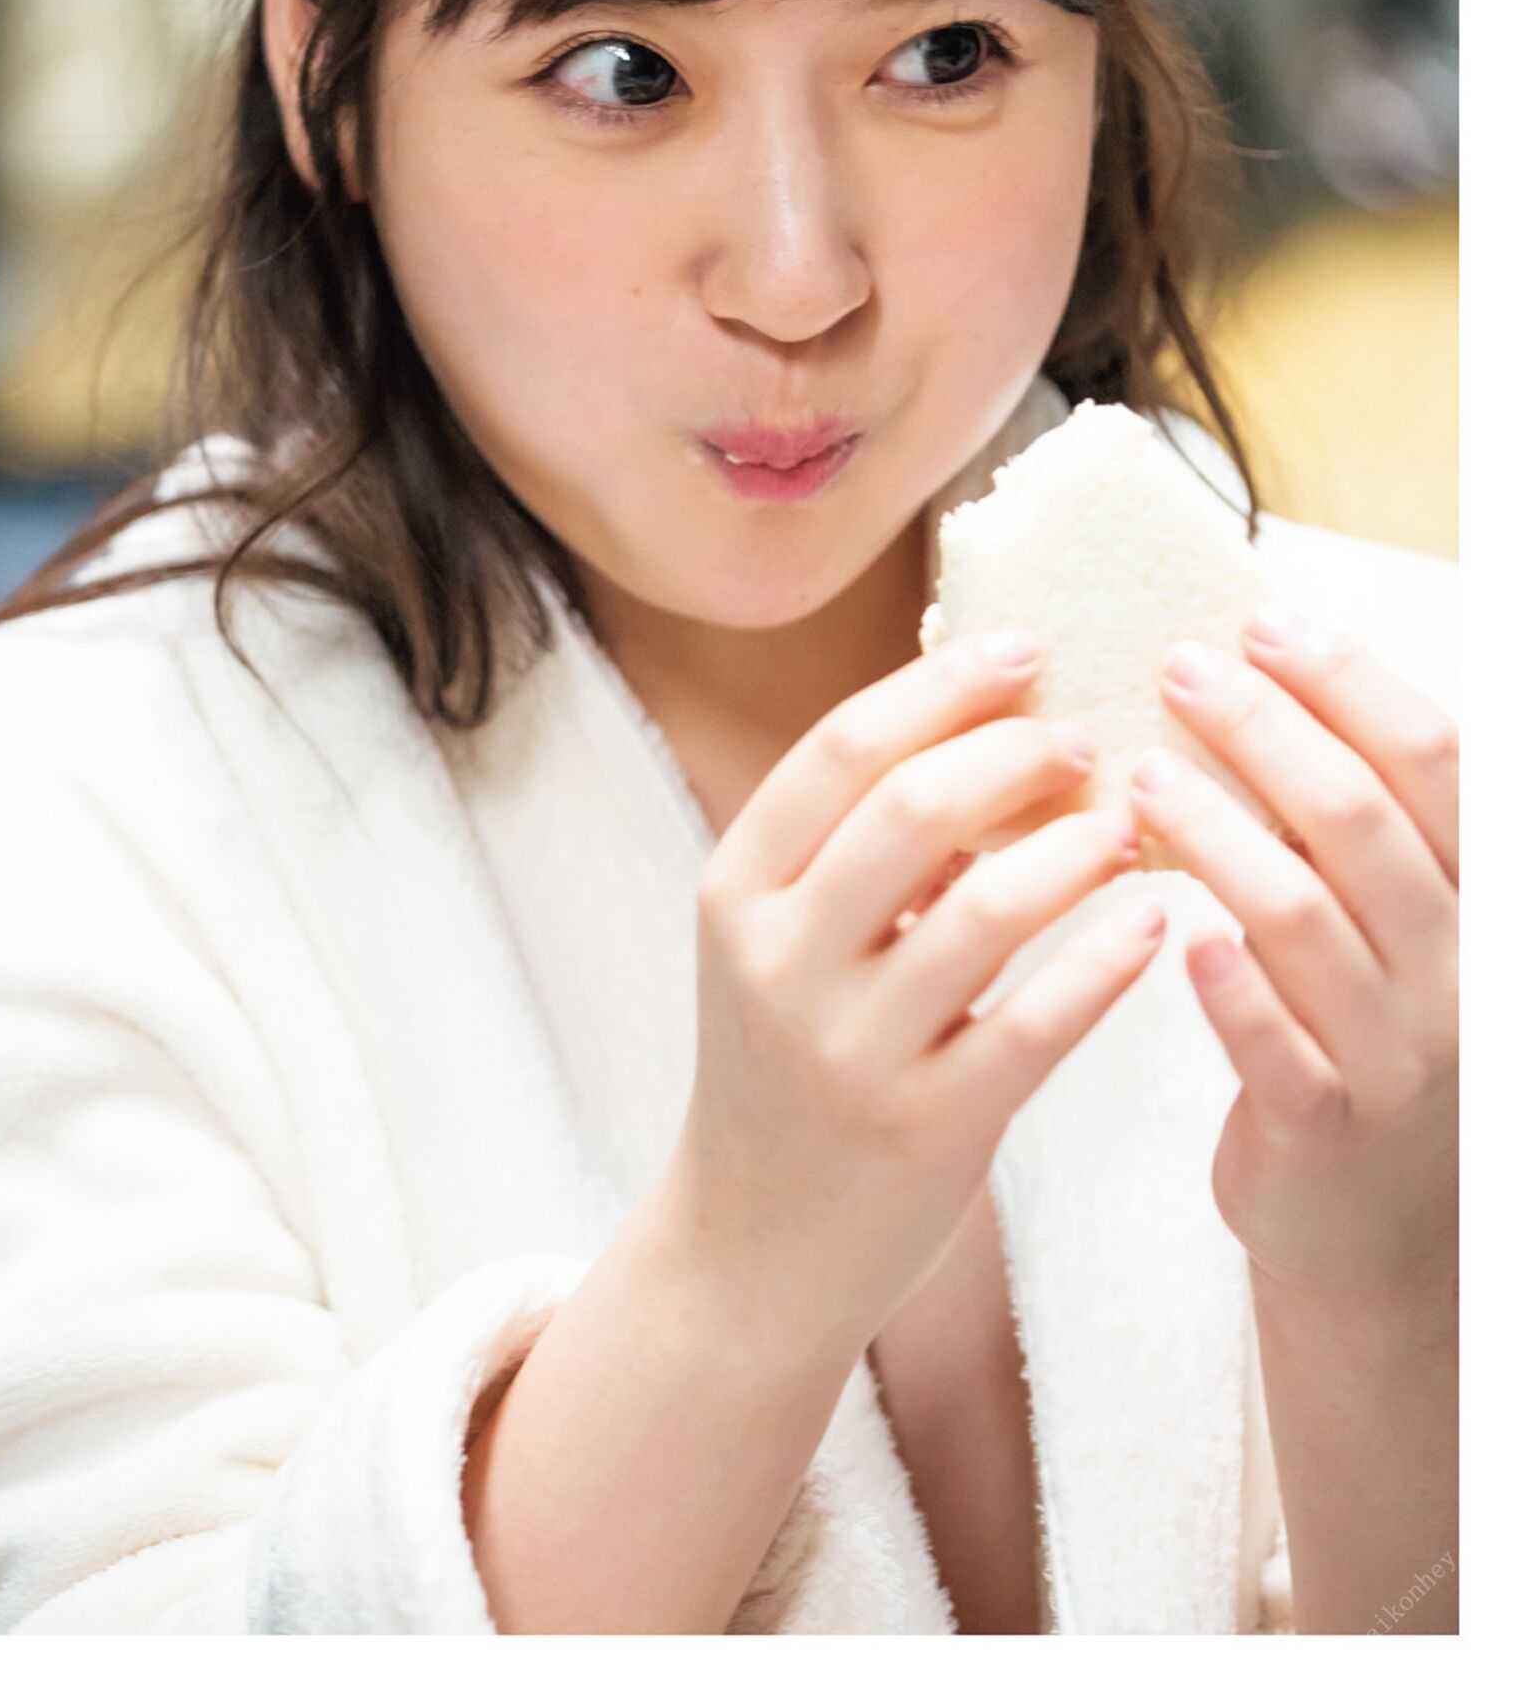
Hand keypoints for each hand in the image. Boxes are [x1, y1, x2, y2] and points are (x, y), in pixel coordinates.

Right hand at [666, 633, 1168, 1368]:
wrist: (754, 1247)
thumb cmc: (788, 1063)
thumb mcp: (780, 940)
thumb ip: (852, 842)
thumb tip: (983, 713)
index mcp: (737, 889)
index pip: (841, 747)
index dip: (944, 686)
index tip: (1028, 646)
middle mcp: (780, 960)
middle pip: (910, 807)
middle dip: (1016, 752)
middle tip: (1086, 737)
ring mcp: (850, 1049)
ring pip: (985, 909)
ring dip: (1074, 847)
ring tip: (1131, 821)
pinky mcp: (927, 1129)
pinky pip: (1037, 1023)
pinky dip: (1105, 961)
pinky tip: (1154, 919)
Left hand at [1129, 606, 1457, 1315]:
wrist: (1381, 1234)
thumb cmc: (1365, 1036)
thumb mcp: (1395, 924)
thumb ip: (1348, 824)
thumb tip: (1255, 671)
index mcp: (1476, 897)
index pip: (1435, 761)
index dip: (1351, 682)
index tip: (1262, 621)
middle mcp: (1455, 969)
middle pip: (1362, 820)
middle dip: (1266, 729)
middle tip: (1176, 668)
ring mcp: (1399, 1054)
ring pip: (1307, 918)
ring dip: (1219, 834)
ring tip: (1139, 776)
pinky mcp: (1327, 1130)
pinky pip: (1281, 1047)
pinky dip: (1230, 986)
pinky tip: (1174, 933)